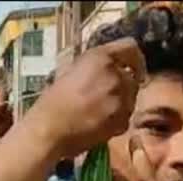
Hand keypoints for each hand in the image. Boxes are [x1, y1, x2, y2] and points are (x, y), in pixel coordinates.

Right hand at [24, 37, 146, 157]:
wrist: (49, 130)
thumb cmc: (51, 102)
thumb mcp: (69, 71)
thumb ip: (93, 67)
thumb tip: (105, 68)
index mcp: (100, 58)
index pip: (130, 48)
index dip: (134, 58)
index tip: (133, 68)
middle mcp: (115, 75)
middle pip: (131, 78)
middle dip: (123, 86)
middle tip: (105, 96)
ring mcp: (121, 100)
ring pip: (131, 99)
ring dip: (120, 103)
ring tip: (98, 112)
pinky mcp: (122, 121)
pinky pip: (126, 117)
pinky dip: (116, 120)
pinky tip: (98, 124)